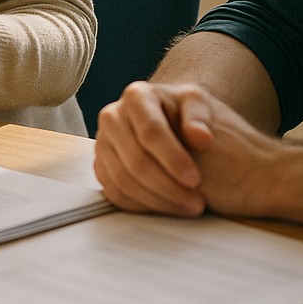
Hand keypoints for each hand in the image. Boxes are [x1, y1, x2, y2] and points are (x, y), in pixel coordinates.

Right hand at [93, 80, 281, 217]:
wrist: (176, 128)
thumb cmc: (188, 116)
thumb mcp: (200, 105)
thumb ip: (200, 117)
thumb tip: (201, 136)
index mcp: (136, 96)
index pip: (150, 131)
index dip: (173, 159)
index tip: (195, 180)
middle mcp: (112, 117)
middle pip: (135, 161)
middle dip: (168, 187)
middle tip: (196, 203)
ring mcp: (103, 143)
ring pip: (124, 181)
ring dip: (158, 201)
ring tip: (187, 207)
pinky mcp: (101, 167)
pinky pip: (116, 193)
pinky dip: (143, 206)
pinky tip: (167, 206)